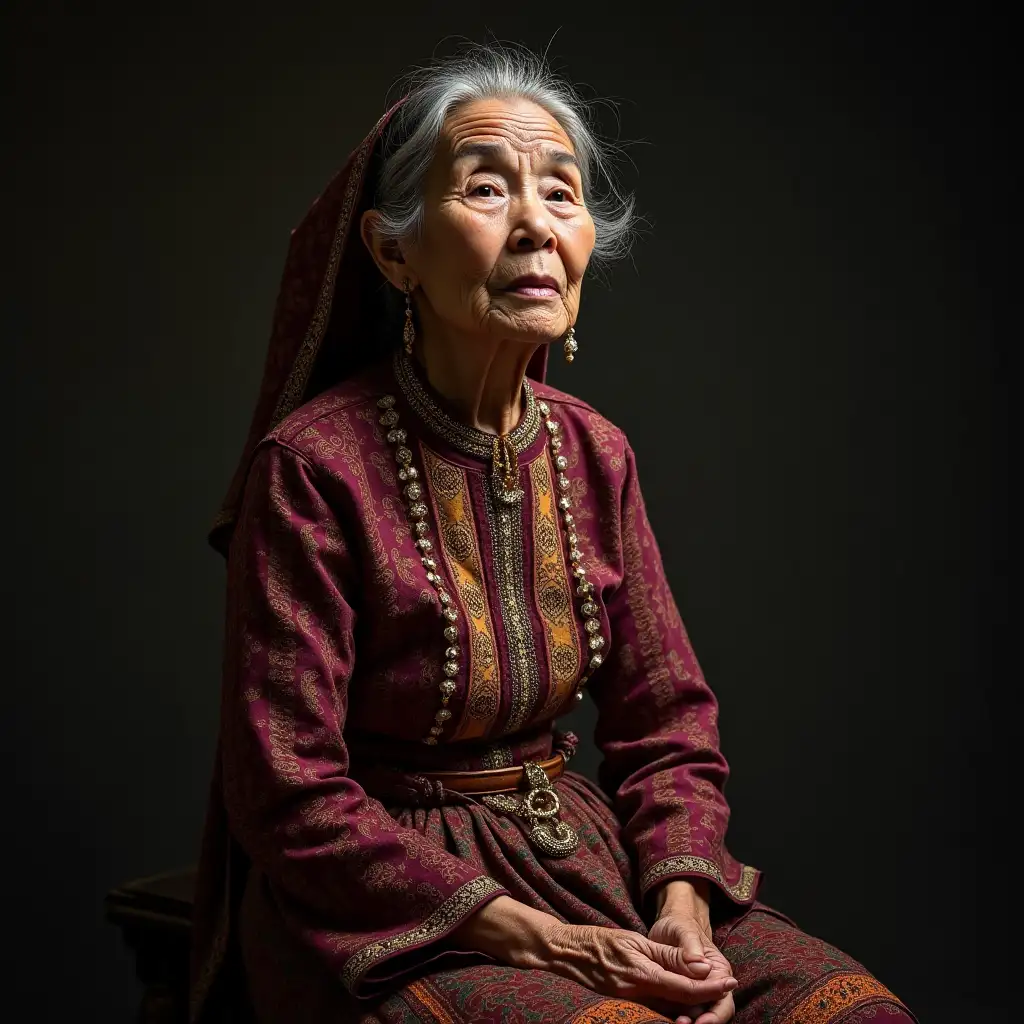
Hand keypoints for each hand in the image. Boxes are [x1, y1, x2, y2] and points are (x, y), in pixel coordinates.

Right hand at [539, 921, 736, 1009]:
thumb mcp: (636, 940)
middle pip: (683, 1006)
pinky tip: (685, 999)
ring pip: (672, 1011)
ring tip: (711, 992)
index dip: (711, 987)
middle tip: (726, 988)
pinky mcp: (626, 1007)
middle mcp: (638, 996)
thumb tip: (701, 965)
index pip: (686, 989)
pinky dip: (674, 1005)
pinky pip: (657, 1011)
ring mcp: (631, 1005)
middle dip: (707, 1000)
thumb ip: (668, 955)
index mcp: (643, 976)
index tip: (730, 981)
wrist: (566, 954)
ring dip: (694, 1004)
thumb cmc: (600, 941)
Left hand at [648, 881, 735, 1023]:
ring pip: (698, 1014)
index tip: (699, 1022)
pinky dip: (677, 1014)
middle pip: (714, 1012)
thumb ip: (691, 947)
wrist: (669, 924)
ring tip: (674, 1023)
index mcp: (718, 970)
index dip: (714, 1015)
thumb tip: (702, 967)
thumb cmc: (679, 924)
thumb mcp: (683, 930)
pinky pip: (684, 1009)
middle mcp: (711, 983)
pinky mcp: (683, 992)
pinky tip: (665, 1017)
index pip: (723, 1000)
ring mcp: (698, 990)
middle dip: (701, 1022)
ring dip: (689, 1020)